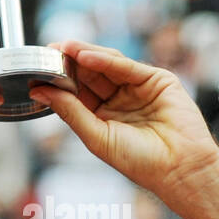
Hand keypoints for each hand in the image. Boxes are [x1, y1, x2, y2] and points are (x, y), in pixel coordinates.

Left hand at [29, 40, 218, 205]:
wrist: (180, 169)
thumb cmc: (141, 162)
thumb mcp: (96, 137)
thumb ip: (70, 112)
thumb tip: (40, 92)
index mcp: (103, 116)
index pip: (77, 91)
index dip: (58, 79)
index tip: (37, 68)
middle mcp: (120, 100)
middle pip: (90, 74)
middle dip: (69, 62)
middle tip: (47, 51)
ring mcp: (138, 88)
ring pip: (107, 65)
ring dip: (84, 55)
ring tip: (62, 49)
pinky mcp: (157, 80)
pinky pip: (127, 66)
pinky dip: (106, 59)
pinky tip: (85, 56)